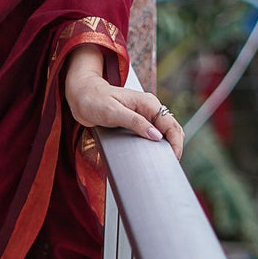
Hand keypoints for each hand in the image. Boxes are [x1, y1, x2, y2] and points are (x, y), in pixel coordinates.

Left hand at [65, 52, 183, 159]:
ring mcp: (144, 115)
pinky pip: (153, 133)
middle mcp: (149, 108)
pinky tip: (153, 153)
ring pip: (164, 132)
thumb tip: (156, 136)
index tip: (173, 158)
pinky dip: (157, 144)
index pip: (171, 124)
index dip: (176, 142)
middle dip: (175, 145)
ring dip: (167, 145)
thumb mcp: (113, 112)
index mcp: (147, 103)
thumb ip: (135, 122)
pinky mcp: (137, 121)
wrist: (81, 95)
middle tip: (169, 163)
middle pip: (172, 129)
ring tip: (162, 160)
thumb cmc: (94, 100)